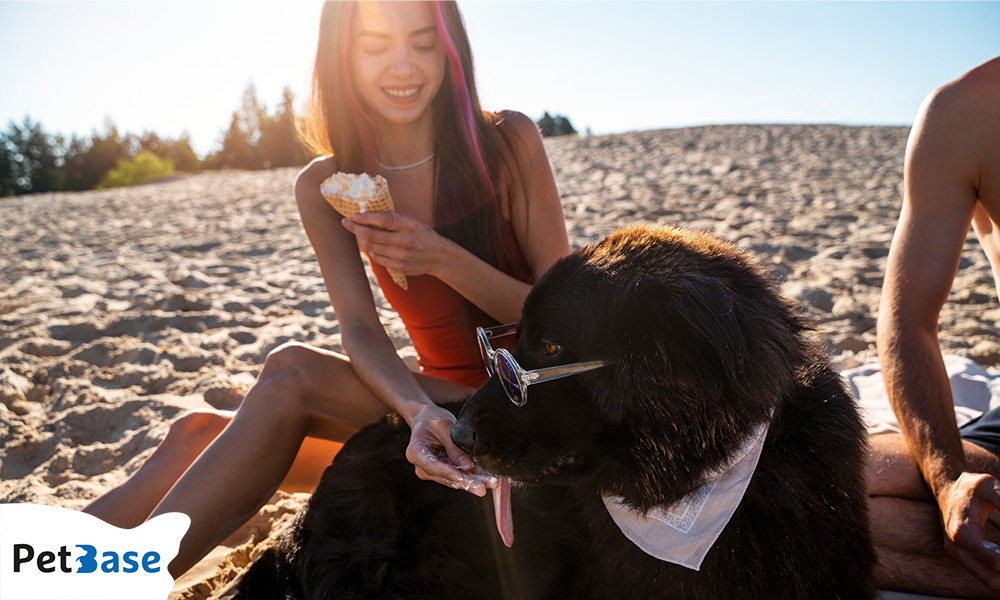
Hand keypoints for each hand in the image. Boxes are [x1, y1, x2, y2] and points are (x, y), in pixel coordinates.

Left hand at [341, 212, 449, 277]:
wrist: (438, 257)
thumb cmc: (422, 235)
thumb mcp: (412, 222)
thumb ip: (394, 220)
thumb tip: (368, 216)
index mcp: (409, 225)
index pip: (383, 219)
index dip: (366, 217)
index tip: (355, 215)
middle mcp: (405, 241)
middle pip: (372, 236)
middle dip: (355, 228)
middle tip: (346, 223)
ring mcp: (401, 256)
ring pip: (372, 248)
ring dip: (361, 240)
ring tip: (358, 234)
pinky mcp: (399, 267)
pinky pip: (377, 259)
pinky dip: (371, 251)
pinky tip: (370, 246)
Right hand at [404, 404, 496, 495]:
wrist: (426, 419)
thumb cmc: (432, 419)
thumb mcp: (443, 425)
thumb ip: (453, 445)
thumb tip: (467, 464)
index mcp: (416, 452)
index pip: (432, 466)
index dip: (447, 472)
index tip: (460, 477)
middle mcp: (423, 467)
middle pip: (447, 477)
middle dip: (466, 483)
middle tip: (482, 488)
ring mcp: (435, 471)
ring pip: (456, 480)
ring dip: (474, 482)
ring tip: (491, 483)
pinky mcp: (446, 471)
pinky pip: (461, 476)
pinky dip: (475, 477)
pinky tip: (488, 478)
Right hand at [937, 472, 999, 587]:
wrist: (945, 487)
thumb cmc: (971, 487)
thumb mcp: (990, 487)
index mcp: (962, 531)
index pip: (995, 561)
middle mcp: (955, 547)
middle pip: (992, 579)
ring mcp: (955, 553)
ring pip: (989, 580)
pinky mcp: (958, 556)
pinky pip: (984, 573)